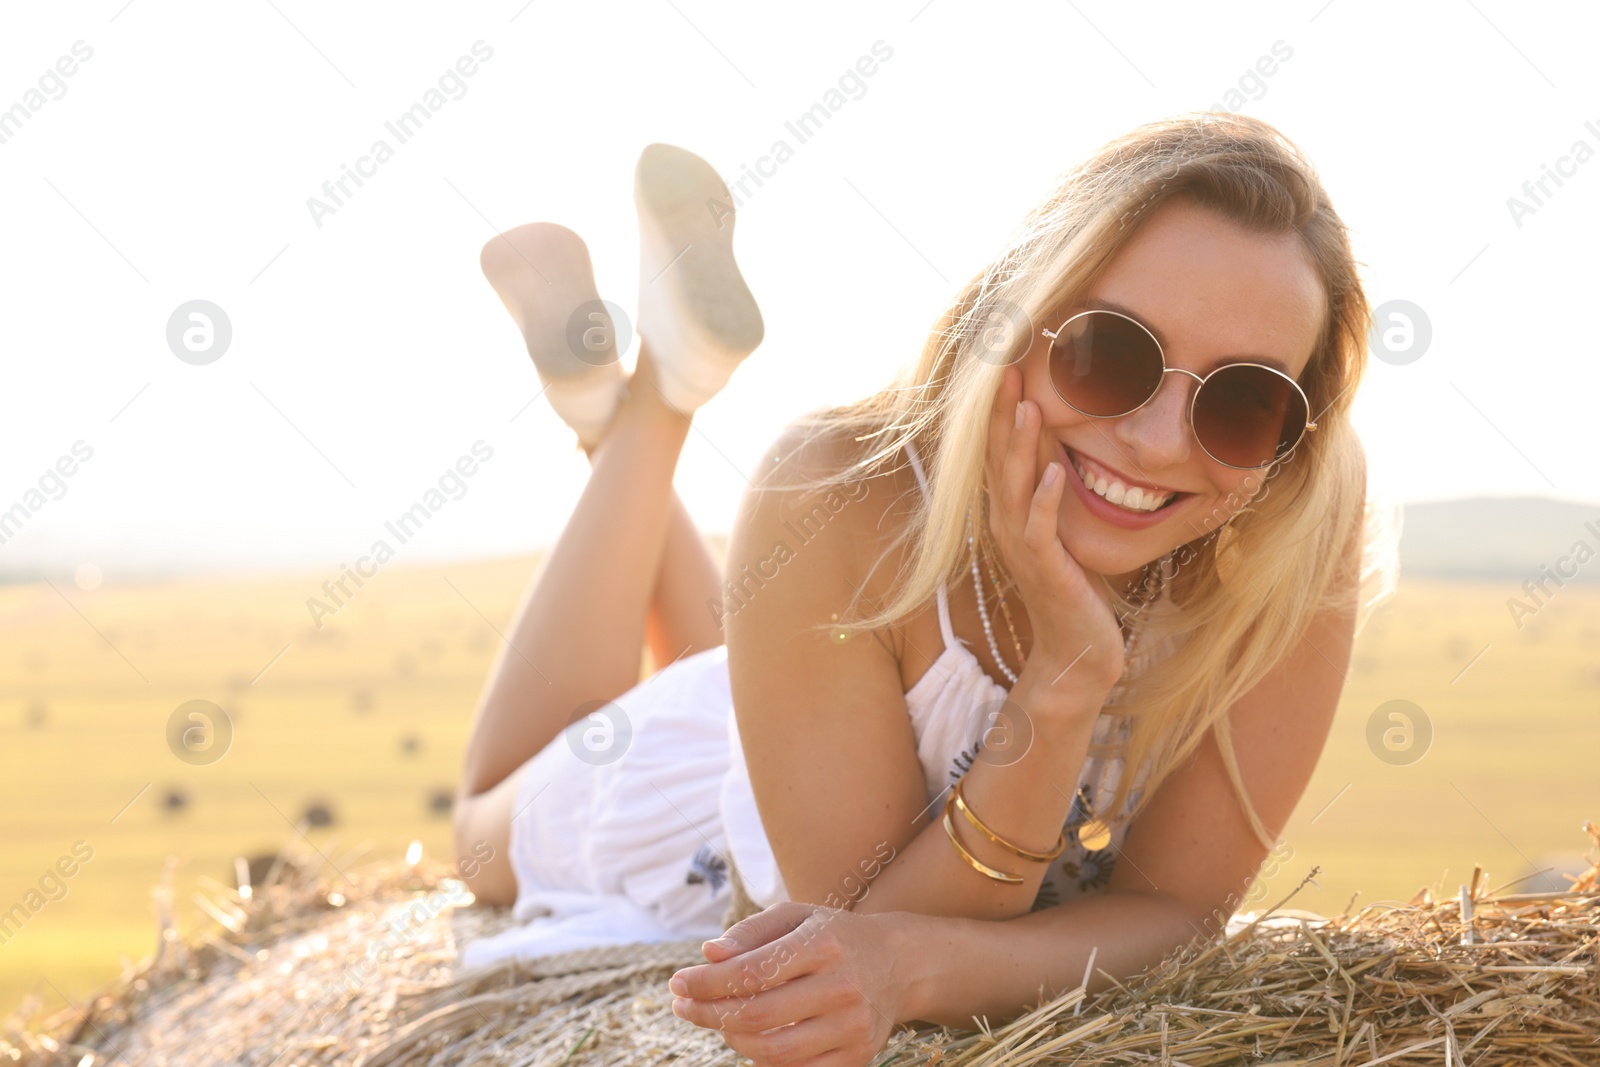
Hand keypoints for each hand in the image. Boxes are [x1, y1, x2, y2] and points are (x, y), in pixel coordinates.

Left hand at [668, 901, 903, 1066]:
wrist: (898, 965)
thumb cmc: (833, 936)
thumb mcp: (796, 916)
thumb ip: (750, 932)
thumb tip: (708, 955)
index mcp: (824, 944)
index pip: (751, 972)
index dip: (706, 982)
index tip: (679, 982)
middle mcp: (842, 987)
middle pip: (756, 1016)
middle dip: (708, 1013)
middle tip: (683, 1005)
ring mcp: (852, 1027)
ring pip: (773, 1052)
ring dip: (731, 1039)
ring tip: (717, 1021)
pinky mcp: (857, 1057)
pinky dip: (764, 1061)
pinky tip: (750, 1040)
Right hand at [985, 363, 1125, 702]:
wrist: (1077, 653)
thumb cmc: (1076, 589)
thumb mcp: (1066, 529)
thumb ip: (1057, 492)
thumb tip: (1067, 447)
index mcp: (1013, 511)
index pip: (1002, 450)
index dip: (1002, 409)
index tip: (1008, 362)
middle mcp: (1009, 524)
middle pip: (999, 459)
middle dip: (1003, 413)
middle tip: (1006, 365)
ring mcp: (1024, 548)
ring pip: (1016, 488)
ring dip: (1021, 447)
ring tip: (1028, 406)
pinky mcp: (1046, 570)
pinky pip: (1040, 529)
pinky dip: (1045, 499)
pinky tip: (1055, 472)